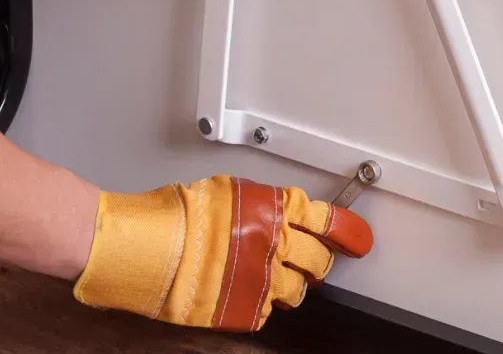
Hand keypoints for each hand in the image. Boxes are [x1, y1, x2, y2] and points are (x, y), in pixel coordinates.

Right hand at [72, 175, 372, 331]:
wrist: (145, 248)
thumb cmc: (174, 214)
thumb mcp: (225, 192)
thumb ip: (260, 204)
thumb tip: (277, 212)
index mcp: (273, 209)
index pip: (327, 220)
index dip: (347, 231)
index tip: (358, 238)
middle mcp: (275, 245)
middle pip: (319, 259)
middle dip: (318, 260)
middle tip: (311, 260)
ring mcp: (263, 280)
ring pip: (298, 291)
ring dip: (291, 285)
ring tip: (272, 278)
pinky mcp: (246, 309)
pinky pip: (266, 311)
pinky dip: (259, 303)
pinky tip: (242, 291)